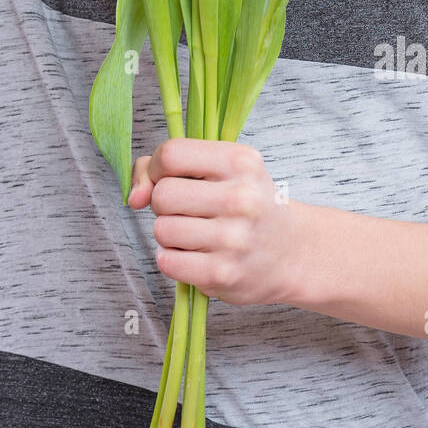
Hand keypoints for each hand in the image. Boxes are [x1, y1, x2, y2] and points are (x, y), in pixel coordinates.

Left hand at [127, 137, 301, 306]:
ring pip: (162, 229)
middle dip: (164, 204)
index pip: (172, 154)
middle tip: (188, 210)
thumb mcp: (221, 169)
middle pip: (162, 195)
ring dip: (170, 234)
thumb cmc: (249, 205)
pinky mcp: (223, 274)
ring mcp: (233, 238)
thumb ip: (165, 168)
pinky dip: (173, 259)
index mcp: (240, 162)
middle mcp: (240, 197)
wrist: (294, 252)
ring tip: (196, 234)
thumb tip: (133, 197)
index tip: (169, 178)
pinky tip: (196, 255)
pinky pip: (167, 261)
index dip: (158, 168)